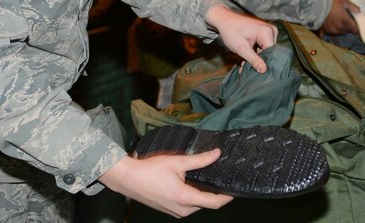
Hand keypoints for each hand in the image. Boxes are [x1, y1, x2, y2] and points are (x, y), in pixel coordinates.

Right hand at [100, 152, 232, 217]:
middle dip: (215, 193)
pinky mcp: (169, 210)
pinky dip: (193, 197)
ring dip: (203, 195)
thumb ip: (199, 159)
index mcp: (185, 198)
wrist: (129, 179)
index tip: (235, 189)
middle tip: (221, 178)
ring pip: (196, 205)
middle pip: (206, 204)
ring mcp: (175, 212)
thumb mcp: (178, 162)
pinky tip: (192, 183)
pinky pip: (187, 206)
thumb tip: (217, 154)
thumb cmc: (151, 170)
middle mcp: (182, 209)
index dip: (227, 197)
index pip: (214, 203)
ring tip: (208, 178)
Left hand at [205, 5, 276, 73]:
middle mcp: (271, 30)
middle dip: (258, 62)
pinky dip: (254, 54)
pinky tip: (245, 60)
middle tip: (246, 69)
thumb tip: (264, 70)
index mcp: (267, 32)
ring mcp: (268, 31)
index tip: (256, 72)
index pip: (272, 53)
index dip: (265, 64)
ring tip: (243, 65)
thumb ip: (254, 60)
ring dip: (254, 59)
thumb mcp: (241, 48)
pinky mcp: (264, 33)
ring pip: (265, 51)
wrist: (224, 20)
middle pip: (269, 52)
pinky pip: (262, 47)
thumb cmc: (231, 32)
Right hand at [322, 0, 359, 35]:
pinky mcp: (328, 31)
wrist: (317, 7)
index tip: (356, 24)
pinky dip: (337, 29)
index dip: (357, 27)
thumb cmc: (332, 3)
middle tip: (349, 21)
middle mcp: (341, 27)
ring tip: (342, 22)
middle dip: (350, 27)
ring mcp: (334, 30)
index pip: (355, 29)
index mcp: (346, 20)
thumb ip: (353, 7)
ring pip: (342, 32)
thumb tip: (359, 11)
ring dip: (344, 29)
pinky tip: (335, 24)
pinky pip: (336, 32)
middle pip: (349, 31)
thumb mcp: (344, 1)